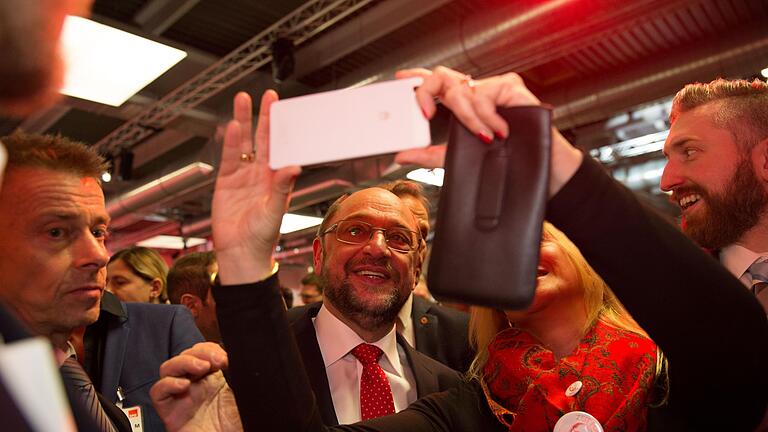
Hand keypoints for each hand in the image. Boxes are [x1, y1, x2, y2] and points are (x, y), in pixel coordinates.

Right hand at [150, 343, 242, 431]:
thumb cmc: (237, 426)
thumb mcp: (242, 395)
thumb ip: (239, 375)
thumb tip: (238, 355)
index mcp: (213, 379)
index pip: (202, 352)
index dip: (210, 349)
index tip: (224, 357)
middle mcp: (195, 386)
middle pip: (184, 356)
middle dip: (198, 352)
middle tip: (215, 361)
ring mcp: (181, 398)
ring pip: (168, 368)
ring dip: (183, 362)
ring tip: (201, 368)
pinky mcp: (170, 413)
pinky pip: (158, 392)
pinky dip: (168, 383)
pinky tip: (184, 385)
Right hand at [212, 91, 300, 283]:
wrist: (240, 253)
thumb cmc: (262, 237)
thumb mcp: (274, 211)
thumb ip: (282, 188)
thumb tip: (294, 167)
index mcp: (277, 180)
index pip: (281, 148)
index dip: (283, 129)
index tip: (285, 110)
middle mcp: (261, 175)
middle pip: (264, 139)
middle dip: (265, 117)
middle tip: (268, 96)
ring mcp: (243, 177)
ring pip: (244, 143)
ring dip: (245, 122)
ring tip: (243, 100)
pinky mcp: (226, 182)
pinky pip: (229, 157)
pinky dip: (230, 142)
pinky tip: (232, 126)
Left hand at [396, 66, 582, 195]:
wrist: (539, 168)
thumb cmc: (503, 159)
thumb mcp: (456, 158)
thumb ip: (428, 154)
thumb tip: (401, 154)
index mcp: (461, 104)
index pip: (436, 84)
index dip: (417, 78)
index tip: (401, 81)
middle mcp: (474, 92)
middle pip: (442, 76)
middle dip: (428, 92)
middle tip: (426, 115)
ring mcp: (492, 87)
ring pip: (462, 89)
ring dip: (467, 118)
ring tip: (483, 137)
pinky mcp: (509, 85)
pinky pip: (485, 94)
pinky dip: (486, 114)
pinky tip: (499, 129)